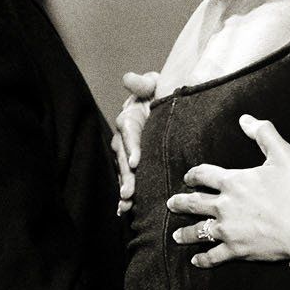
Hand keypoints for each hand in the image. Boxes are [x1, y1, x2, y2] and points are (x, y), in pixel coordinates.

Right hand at [112, 70, 157, 214]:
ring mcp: (127, 153)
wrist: (165, 106)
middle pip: (123, 157)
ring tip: (127, 203)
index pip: (128, 131)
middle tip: (129, 191)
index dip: (131, 146)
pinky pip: (128, 179)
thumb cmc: (160, 93)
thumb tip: (129, 78)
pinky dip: (126, 195)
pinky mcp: (134, 165)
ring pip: (124, 171)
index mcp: (130, 117)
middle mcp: (124, 137)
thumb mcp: (155, 84)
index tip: (136, 161)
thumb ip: (144, 83)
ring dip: (125, 188)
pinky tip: (123, 211)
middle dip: (127, 175)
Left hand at [165, 114, 289, 267]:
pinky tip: (196, 261)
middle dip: (180, 203)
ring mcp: (229, 230)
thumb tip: (245, 119)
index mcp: (234, 182)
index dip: (194, 175)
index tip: (188, 178)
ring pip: (199, 231)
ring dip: (185, 233)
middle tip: (171, 204)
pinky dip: (203, 259)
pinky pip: (214, 256)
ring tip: (175, 235)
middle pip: (195, 203)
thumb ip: (264, 133)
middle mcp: (225, 206)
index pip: (204, 175)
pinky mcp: (237, 250)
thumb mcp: (284, 155)